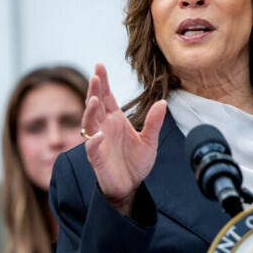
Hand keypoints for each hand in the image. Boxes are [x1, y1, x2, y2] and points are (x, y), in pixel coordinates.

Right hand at [82, 63, 166, 214]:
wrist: (131, 186)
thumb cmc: (136, 162)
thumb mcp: (149, 141)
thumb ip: (154, 122)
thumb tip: (163, 102)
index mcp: (115, 120)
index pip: (107, 97)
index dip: (103, 82)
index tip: (100, 66)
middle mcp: (104, 127)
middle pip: (95, 104)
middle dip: (94, 90)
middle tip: (96, 75)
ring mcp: (98, 142)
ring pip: (89, 123)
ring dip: (90, 111)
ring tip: (94, 100)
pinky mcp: (97, 159)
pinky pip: (92, 148)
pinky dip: (93, 141)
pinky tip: (98, 135)